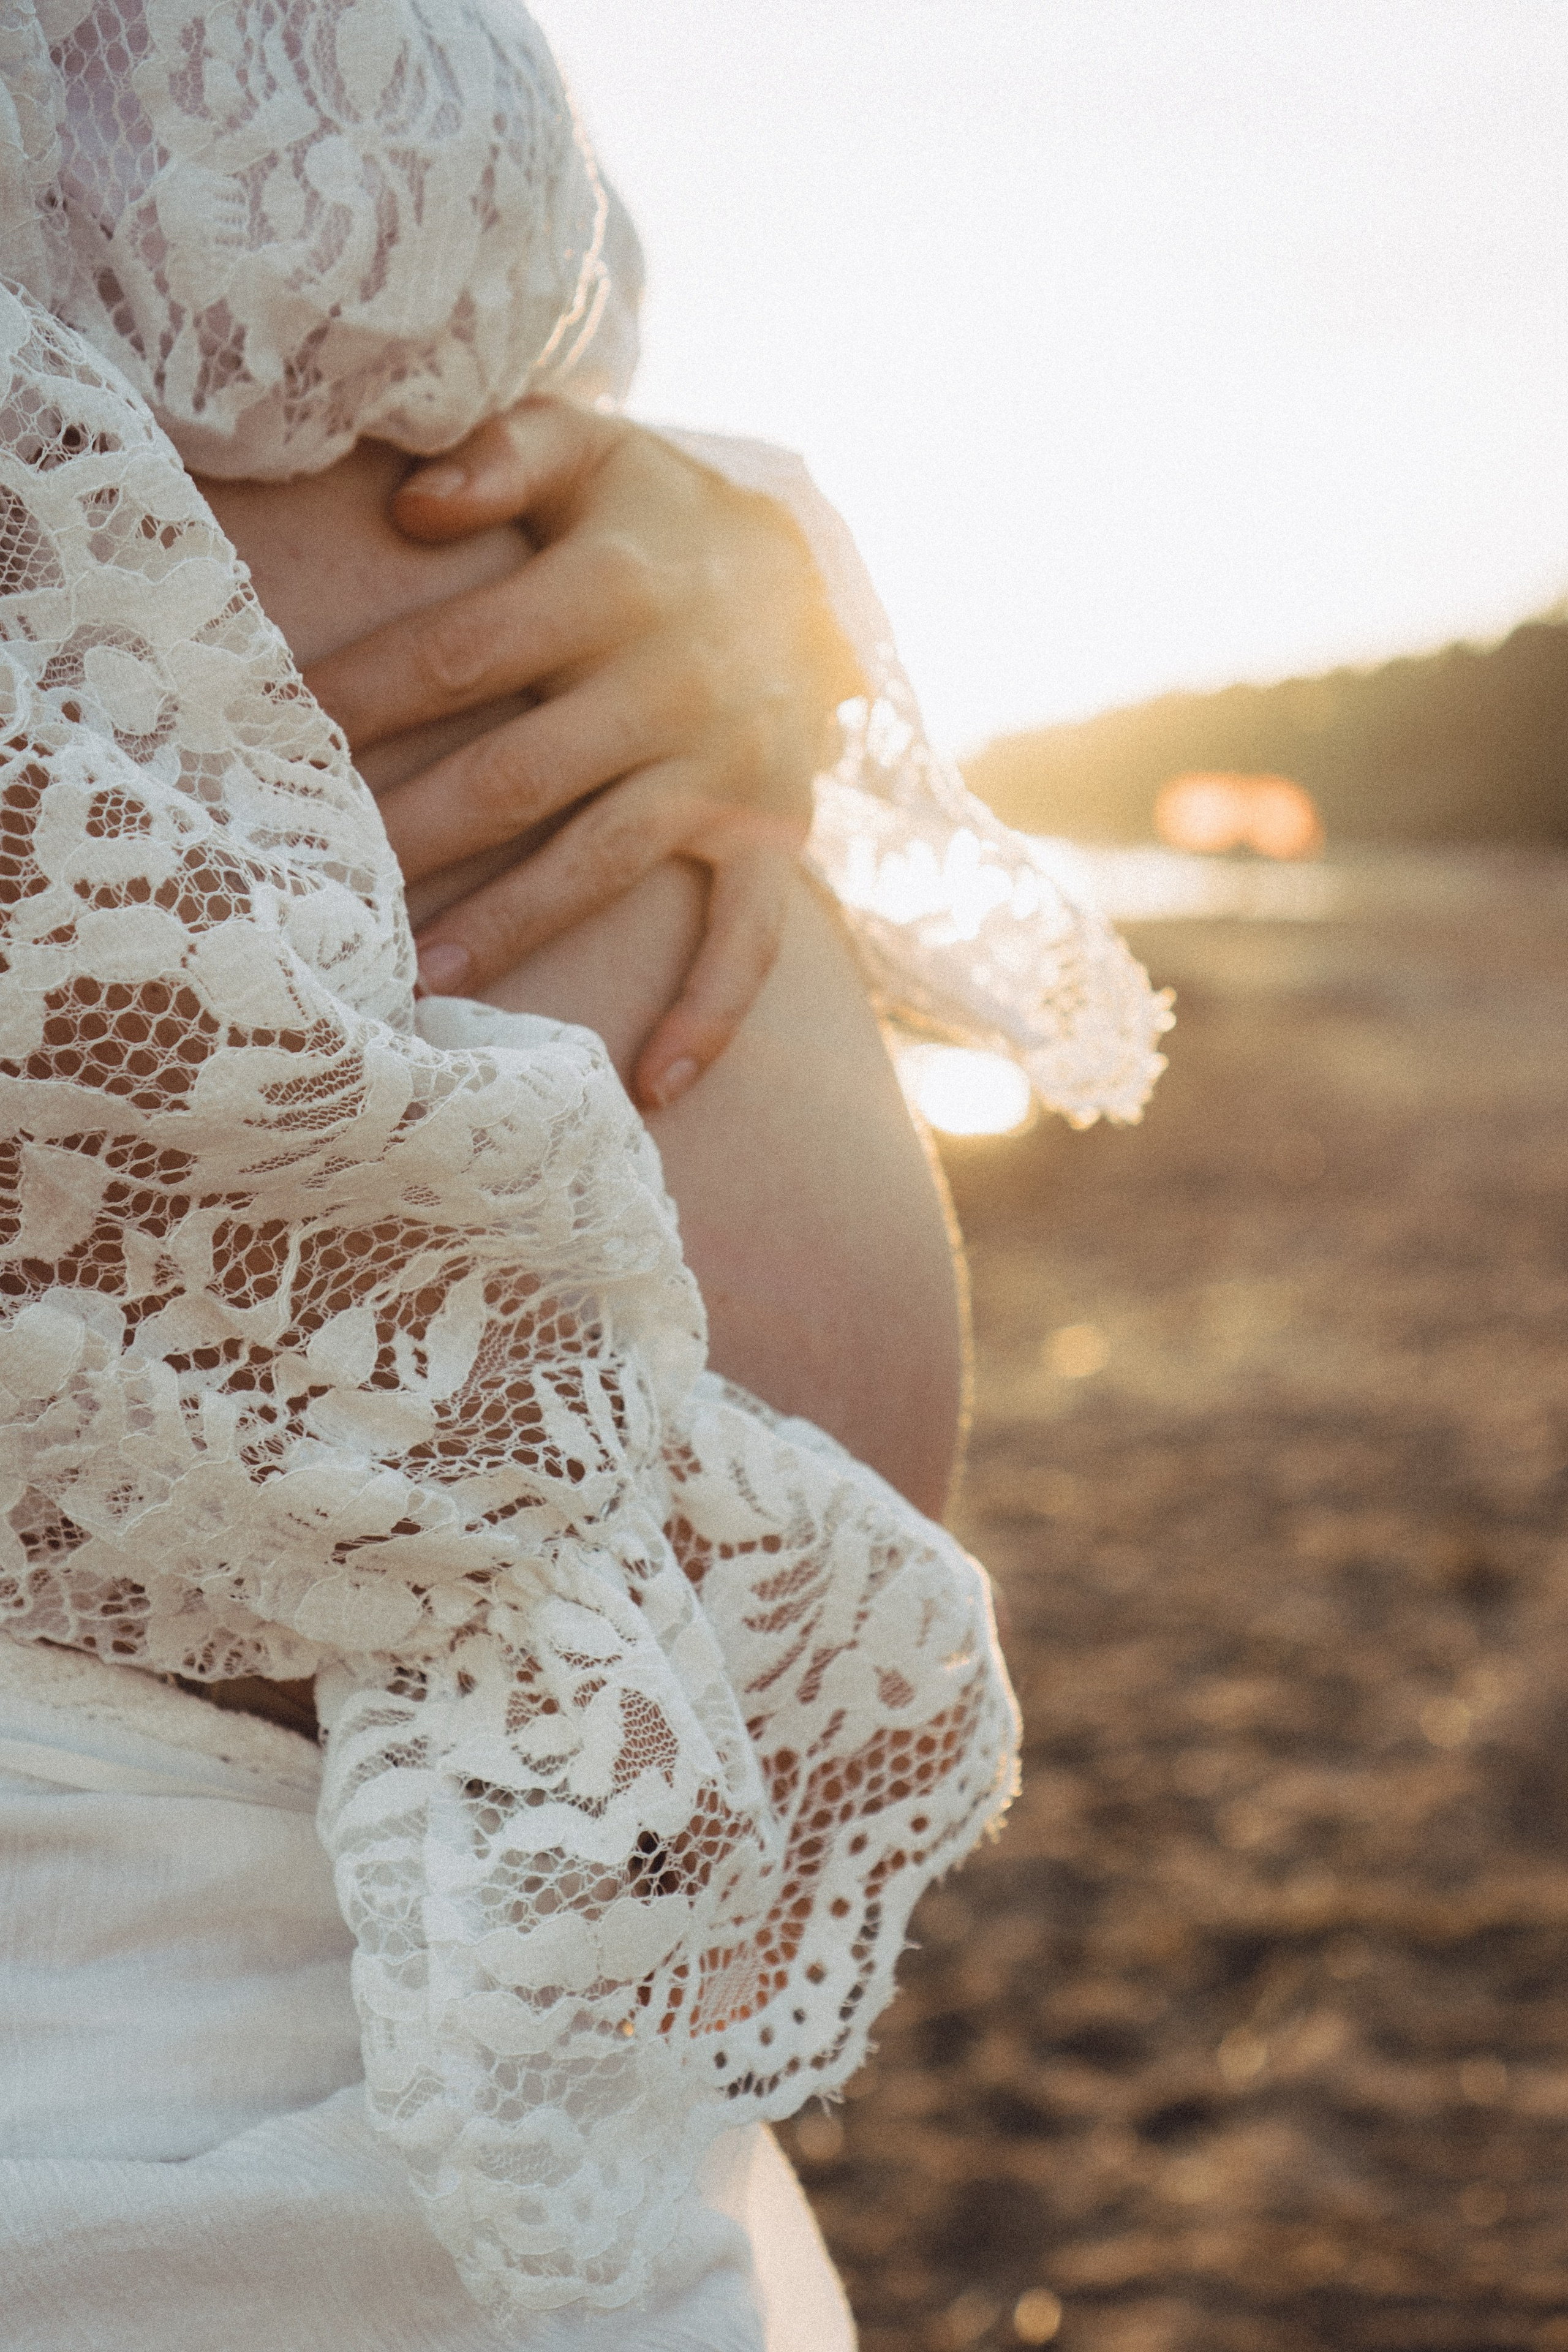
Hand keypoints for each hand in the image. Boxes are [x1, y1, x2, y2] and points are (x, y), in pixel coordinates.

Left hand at [302, 399, 861, 1109]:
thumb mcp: (593, 449)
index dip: (361, 699)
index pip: (458, 654)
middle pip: (516, 776)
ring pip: (601, 864)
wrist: (813, 574)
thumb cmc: (659, 517)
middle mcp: (671, 688)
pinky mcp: (772, 838)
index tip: (276, 741)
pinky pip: (748, 937)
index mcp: (612, 588)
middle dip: (412, 835)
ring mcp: (725, 775)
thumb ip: (502, 453)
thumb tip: (410, 503)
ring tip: (417, 987)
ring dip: (510, 930)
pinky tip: (655, 1088)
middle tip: (317, 893)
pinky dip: (709, 1013)